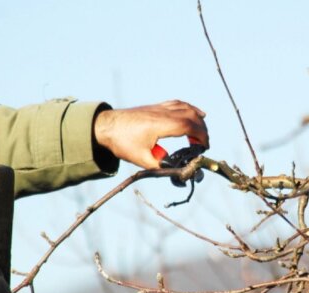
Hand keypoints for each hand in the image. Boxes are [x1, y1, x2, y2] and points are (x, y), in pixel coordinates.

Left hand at [93, 100, 208, 168]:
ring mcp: (160, 108)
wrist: (105, 126)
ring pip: (187, 108)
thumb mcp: (142, 159)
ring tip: (199, 134)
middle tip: (202, 145)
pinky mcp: (156, 107)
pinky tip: (195, 113)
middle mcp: (163, 113)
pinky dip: (190, 109)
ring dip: (197, 120)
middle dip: (202, 130)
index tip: (204, 147)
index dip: (201, 136)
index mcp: (160, 124)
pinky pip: (178, 104)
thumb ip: (161, 166)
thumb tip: (177, 172)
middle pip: (192, 116)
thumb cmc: (122, 142)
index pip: (189, 125)